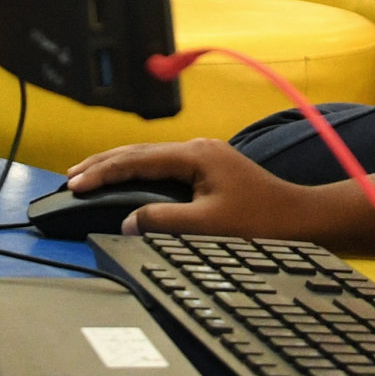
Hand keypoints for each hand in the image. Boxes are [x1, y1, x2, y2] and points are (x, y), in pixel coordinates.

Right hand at [66, 138, 343, 242]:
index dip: (103, 172)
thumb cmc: (262, 221)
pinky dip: (139, 175)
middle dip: (103, 163)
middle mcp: (199, 149)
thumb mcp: (208, 225)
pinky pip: (164, 168)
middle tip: (71, 177)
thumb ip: (163, 221)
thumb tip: (129, 222)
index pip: (137, 160)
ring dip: (119, 167)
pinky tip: (129, 184)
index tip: (75, 184)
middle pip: (140, 152)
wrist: (302, 219)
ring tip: (89, 176)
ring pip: (151, 158)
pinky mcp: (211, 171)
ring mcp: (206, 158)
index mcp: (195, 155)